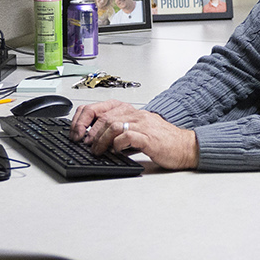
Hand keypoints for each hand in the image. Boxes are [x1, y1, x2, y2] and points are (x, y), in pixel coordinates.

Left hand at [71, 99, 198, 170]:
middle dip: (88, 132)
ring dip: (100, 140)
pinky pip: (127, 136)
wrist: (185, 146)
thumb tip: (92, 140)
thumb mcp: (135, 131)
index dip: (81, 120)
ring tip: (97, 151)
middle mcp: (134, 114)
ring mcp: (142, 124)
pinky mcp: (149, 137)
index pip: (96, 107)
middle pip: (102, 116)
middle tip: (84, 145)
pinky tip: (115, 151)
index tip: (75, 133)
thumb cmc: (161, 140)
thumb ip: (116, 131)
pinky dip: (117, 144)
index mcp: (128, 110)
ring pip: (112, 125)